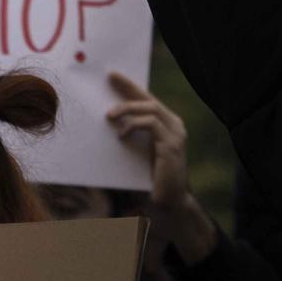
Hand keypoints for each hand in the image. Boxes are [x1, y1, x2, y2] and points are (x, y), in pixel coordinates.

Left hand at [106, 72, 189, 209]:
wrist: (170, 205)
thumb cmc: (151, 179)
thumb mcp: (138, 151)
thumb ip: (130, 133)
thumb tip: (106, 118)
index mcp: (166, 124)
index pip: (147, 100)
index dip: (131, 86)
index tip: (112, 75)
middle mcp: (174, 125)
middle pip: (149, 99)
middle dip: (128, 88)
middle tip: (110, 79)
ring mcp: (176, 135)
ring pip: (151, 108)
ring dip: (127, 108)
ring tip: (109, 115)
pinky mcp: (172, 146)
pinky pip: (152, 125)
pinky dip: (134, 125)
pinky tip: (121, 134)